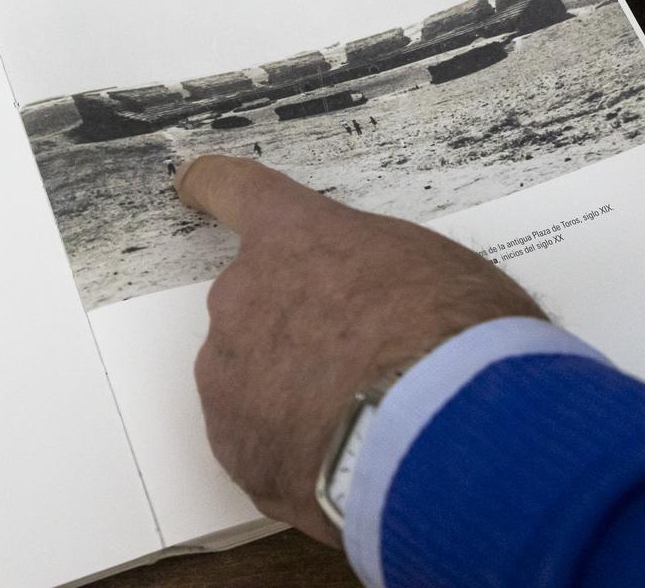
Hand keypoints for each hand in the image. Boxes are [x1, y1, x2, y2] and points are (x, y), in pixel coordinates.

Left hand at [174, 155, 541, 545]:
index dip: (213, 185)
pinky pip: (259, 441)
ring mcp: (228, 374)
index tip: (192, 182)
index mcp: (293, 236)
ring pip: (252, 377)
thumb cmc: (452, 334)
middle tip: (362, 361)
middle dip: (298, 327)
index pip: (235, 190)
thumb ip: (387, 275)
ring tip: (362, 423)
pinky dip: (294, 450)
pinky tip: (345, 462)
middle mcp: (243, 295)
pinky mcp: (233, 447)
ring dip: (293, 392)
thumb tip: (396, 309)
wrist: (436, 432)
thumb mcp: (438, 269)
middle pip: (256, 303)